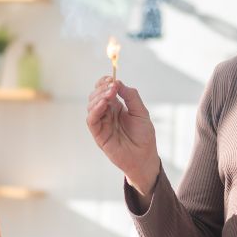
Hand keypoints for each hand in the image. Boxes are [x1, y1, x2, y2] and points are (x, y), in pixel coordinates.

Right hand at [86, 75, 161, 196]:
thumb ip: (131, 97)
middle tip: (112, 86)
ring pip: (91, 105)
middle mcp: (107, 114)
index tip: (112, 79)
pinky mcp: (98, 134)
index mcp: (116, 107)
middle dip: (102, 88)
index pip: (104, 90)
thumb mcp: (141, 112)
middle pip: (95, 95)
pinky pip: (91, 120)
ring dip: (99, 97)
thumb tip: (118, 83)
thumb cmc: (144, 136)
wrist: (144, 157)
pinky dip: (95, 110)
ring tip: (110, 94)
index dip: (105, 82)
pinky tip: (103, 104)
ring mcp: (102, 124)